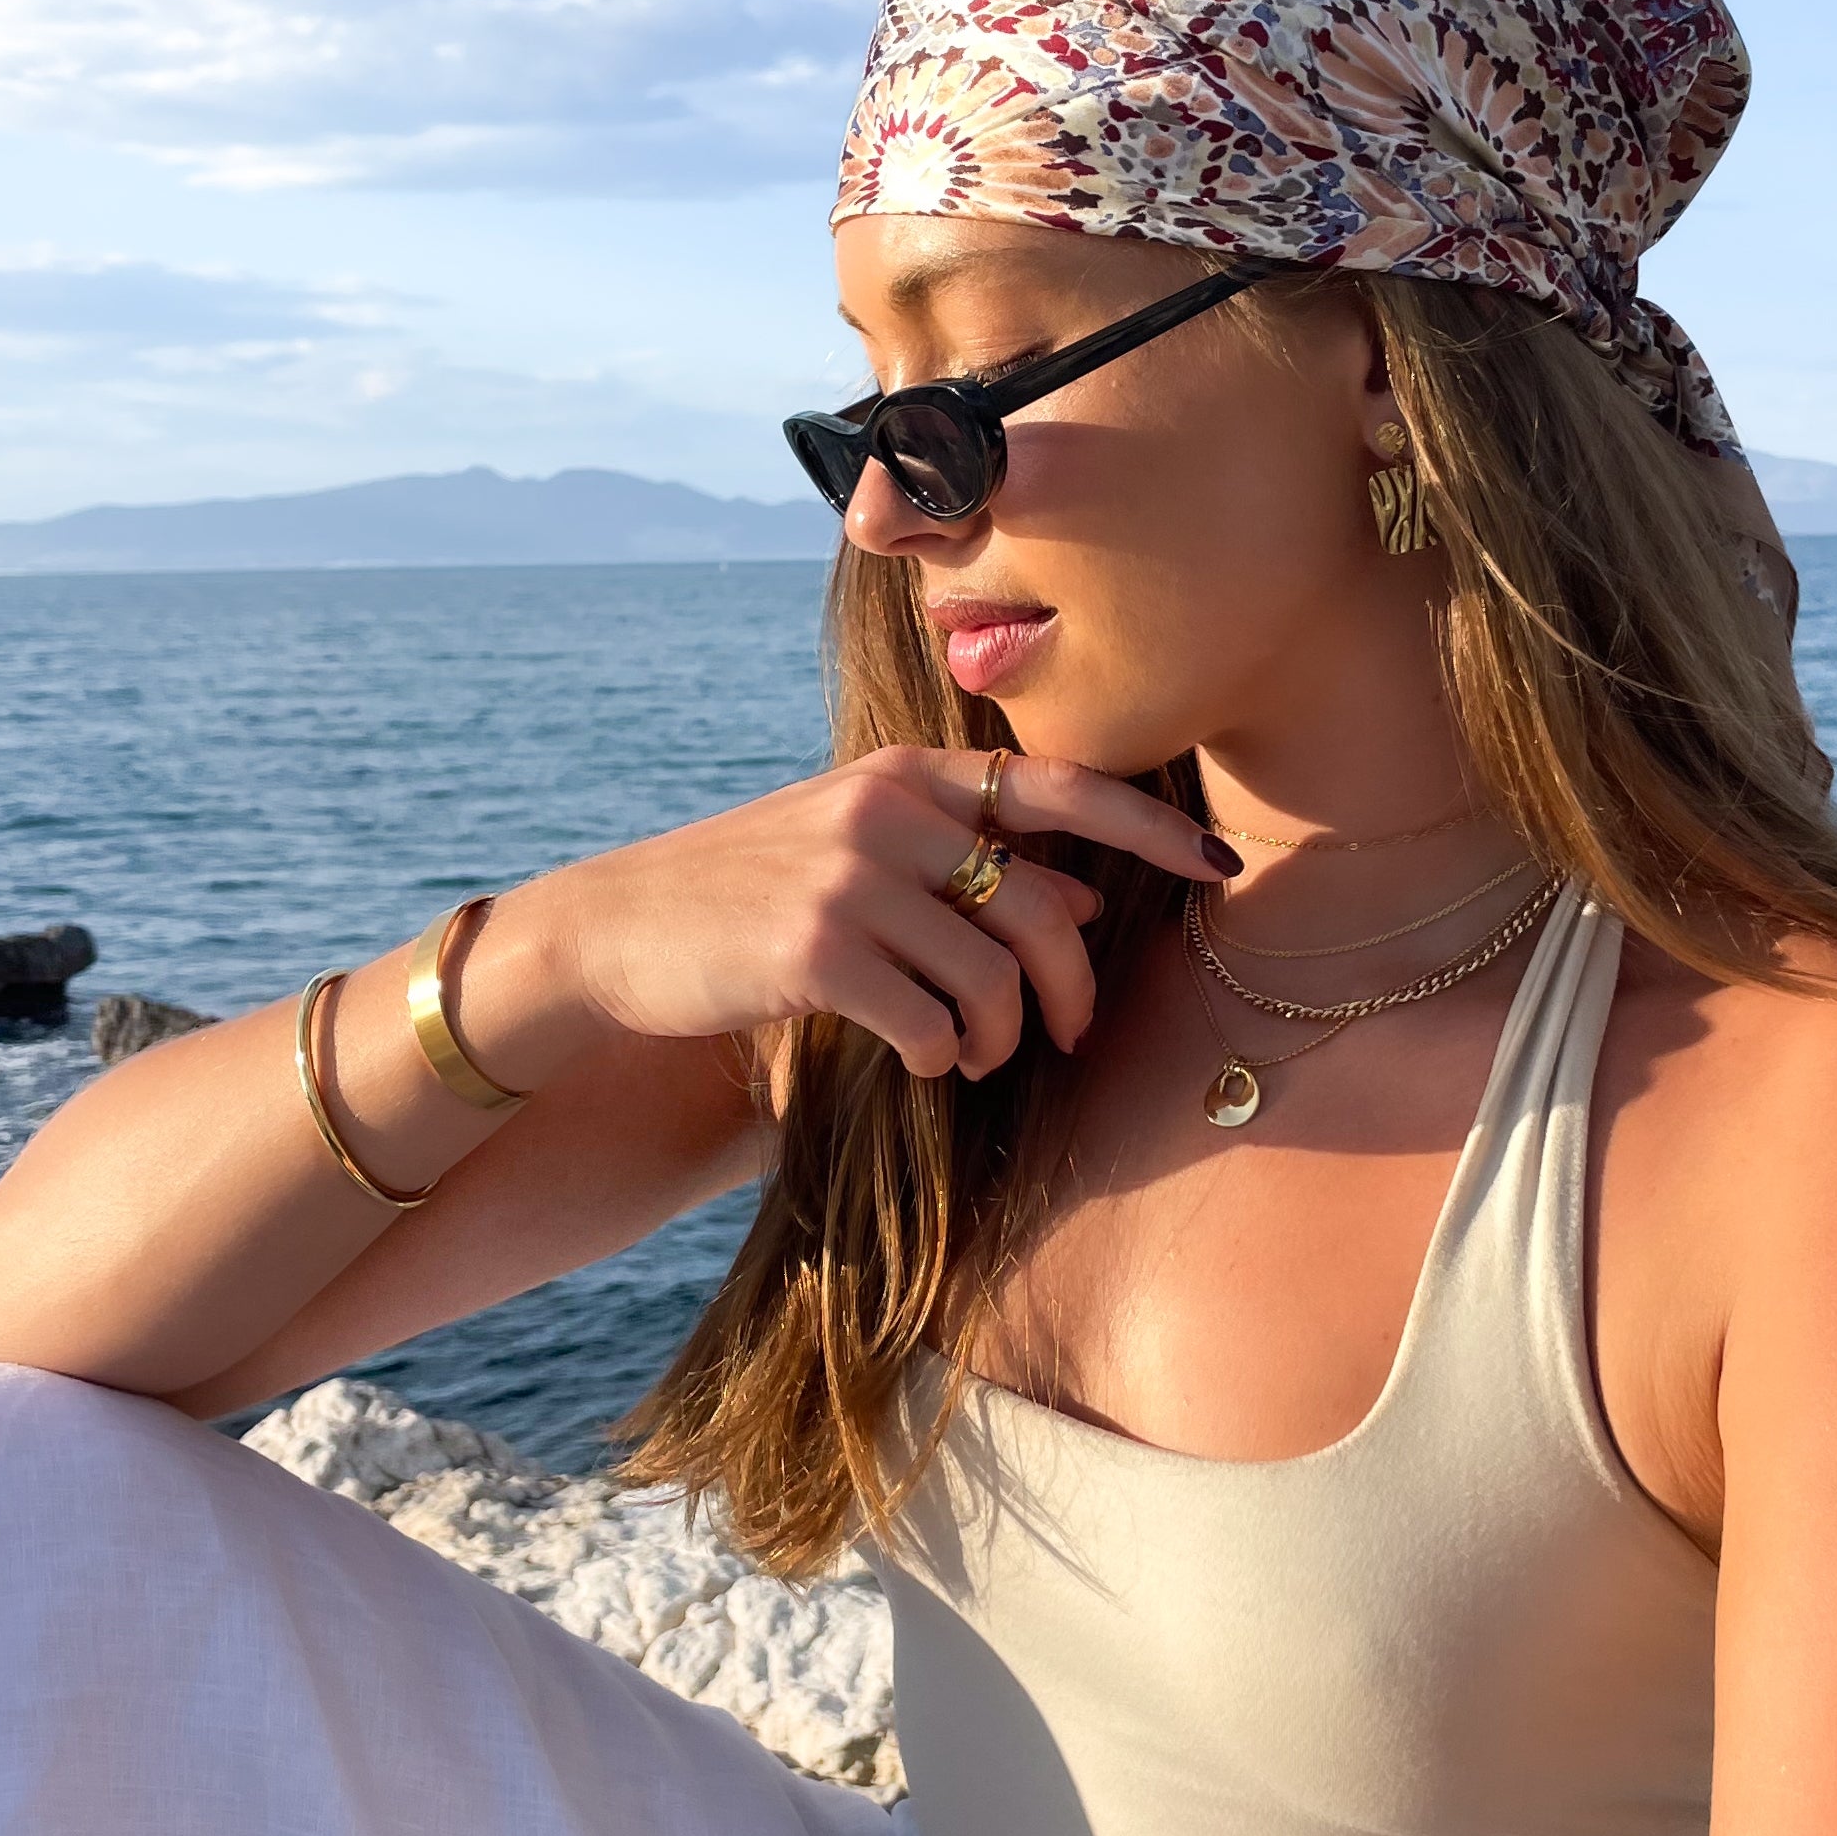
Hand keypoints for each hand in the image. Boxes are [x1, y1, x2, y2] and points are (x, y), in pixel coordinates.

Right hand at [475, 747, 1236, 1084]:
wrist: (618, 930)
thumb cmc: (753, 897)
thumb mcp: (861, 855)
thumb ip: (967, 866)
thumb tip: (1082, 899)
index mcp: (909, 776)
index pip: (1061, 787)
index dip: (1149, 830)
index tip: (1218, 866)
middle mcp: (889, 811)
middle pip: (1045, 910)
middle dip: (1072, 991)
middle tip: (1062, 1040)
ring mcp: (850, 877)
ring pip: (994, 980)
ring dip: (997, 1040)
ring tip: (968, 1057)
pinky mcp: (816, 951)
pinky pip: (932, 1023)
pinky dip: (939, 1057)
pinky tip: (915, 1060)